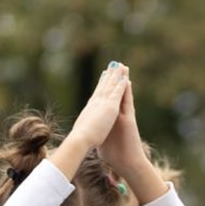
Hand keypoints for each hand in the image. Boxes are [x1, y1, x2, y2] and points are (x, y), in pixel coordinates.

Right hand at [47, 62, 129, 179]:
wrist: (80, 140)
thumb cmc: (79, 140)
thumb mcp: (81, 131)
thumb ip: (83, 127)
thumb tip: (79, 129)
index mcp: (90, 109)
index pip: (97, 94)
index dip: (101, 84)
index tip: (104, 75)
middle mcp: (95, 102)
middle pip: (103, 86)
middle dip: (109, 75)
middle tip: (113, 65)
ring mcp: (102, 103)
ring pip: (111, 85)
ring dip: (116, 75)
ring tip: (120, 65)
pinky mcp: (110, 106)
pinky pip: (117, 92)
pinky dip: (121, 84)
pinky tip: (125, 77)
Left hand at [100, 77, 167, 204]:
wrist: (127, 163)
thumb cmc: (115, 156)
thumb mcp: (101, 143)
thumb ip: (96, 136)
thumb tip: (88, 137)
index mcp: (110, 120)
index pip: (107, 101)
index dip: (105, 88)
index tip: (103, 76)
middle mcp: (118, 116)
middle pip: (116, 94)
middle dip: (114, 79)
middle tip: (114, 64)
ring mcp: (125, 116)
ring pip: (123, 95)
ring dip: (123, 81)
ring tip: (123, 68)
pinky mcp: (129, 119)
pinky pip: (128, 103)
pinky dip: (127, 92)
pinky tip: (127, 81)